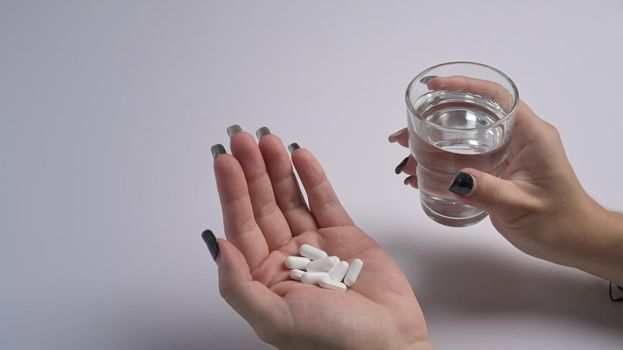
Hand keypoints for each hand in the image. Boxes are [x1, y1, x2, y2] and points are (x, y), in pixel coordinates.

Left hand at [206, 126, 431, 349]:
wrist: (388, 344)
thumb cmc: (332, 342)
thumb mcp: (274, 320)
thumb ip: (239, 286)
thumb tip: (219, 245)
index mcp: (263, 277)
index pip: (241, 226)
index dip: (232, 193)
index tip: (225, 162)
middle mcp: (284, 257)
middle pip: (263, 205)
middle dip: (252, 171)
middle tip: (243, 140)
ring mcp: (314, 244)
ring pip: (291, 197)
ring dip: (278, 168)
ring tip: (268, 140)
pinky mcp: (343, 235)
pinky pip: (324, 200)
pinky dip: (313, 178)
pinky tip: (300, 156)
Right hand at [390, 76, 622, 284]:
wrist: (574, 240)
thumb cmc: (558, 221)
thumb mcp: (520, 206)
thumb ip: (488, 191)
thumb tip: (455, 179)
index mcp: (530, 135)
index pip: (495, 97)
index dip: (463, 86)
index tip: (433, 87)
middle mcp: (518, 138)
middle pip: (473, 114)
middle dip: (435, 118)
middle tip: (405, 132)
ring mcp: (508, 153)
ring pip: (466, 136)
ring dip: (434, 142)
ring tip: (405, 153)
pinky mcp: (499, 169)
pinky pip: (466, 157)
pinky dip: (441, 161)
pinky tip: (421, 172)